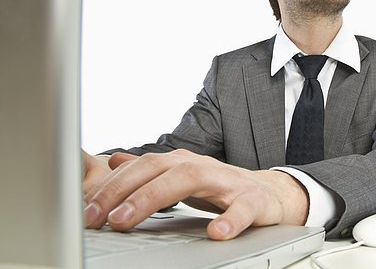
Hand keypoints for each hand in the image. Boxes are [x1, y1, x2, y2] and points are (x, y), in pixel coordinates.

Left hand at [83, 149, 308, 239]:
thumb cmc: (221, 188)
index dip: (111, 186)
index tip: (85, 210)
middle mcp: (201, 166)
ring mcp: (227, 181)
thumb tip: (114, 161)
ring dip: (154, 197)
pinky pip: (242, 208)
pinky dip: (229, 220)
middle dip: (123, 190)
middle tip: (97, 217)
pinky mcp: (253, 200)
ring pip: (189, 179)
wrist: (269, 193)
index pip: (141, 167)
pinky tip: (215, 233)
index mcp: (181, 163)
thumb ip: (150, 171)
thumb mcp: (182, 177)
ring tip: (127, 219)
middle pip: (158, 168)